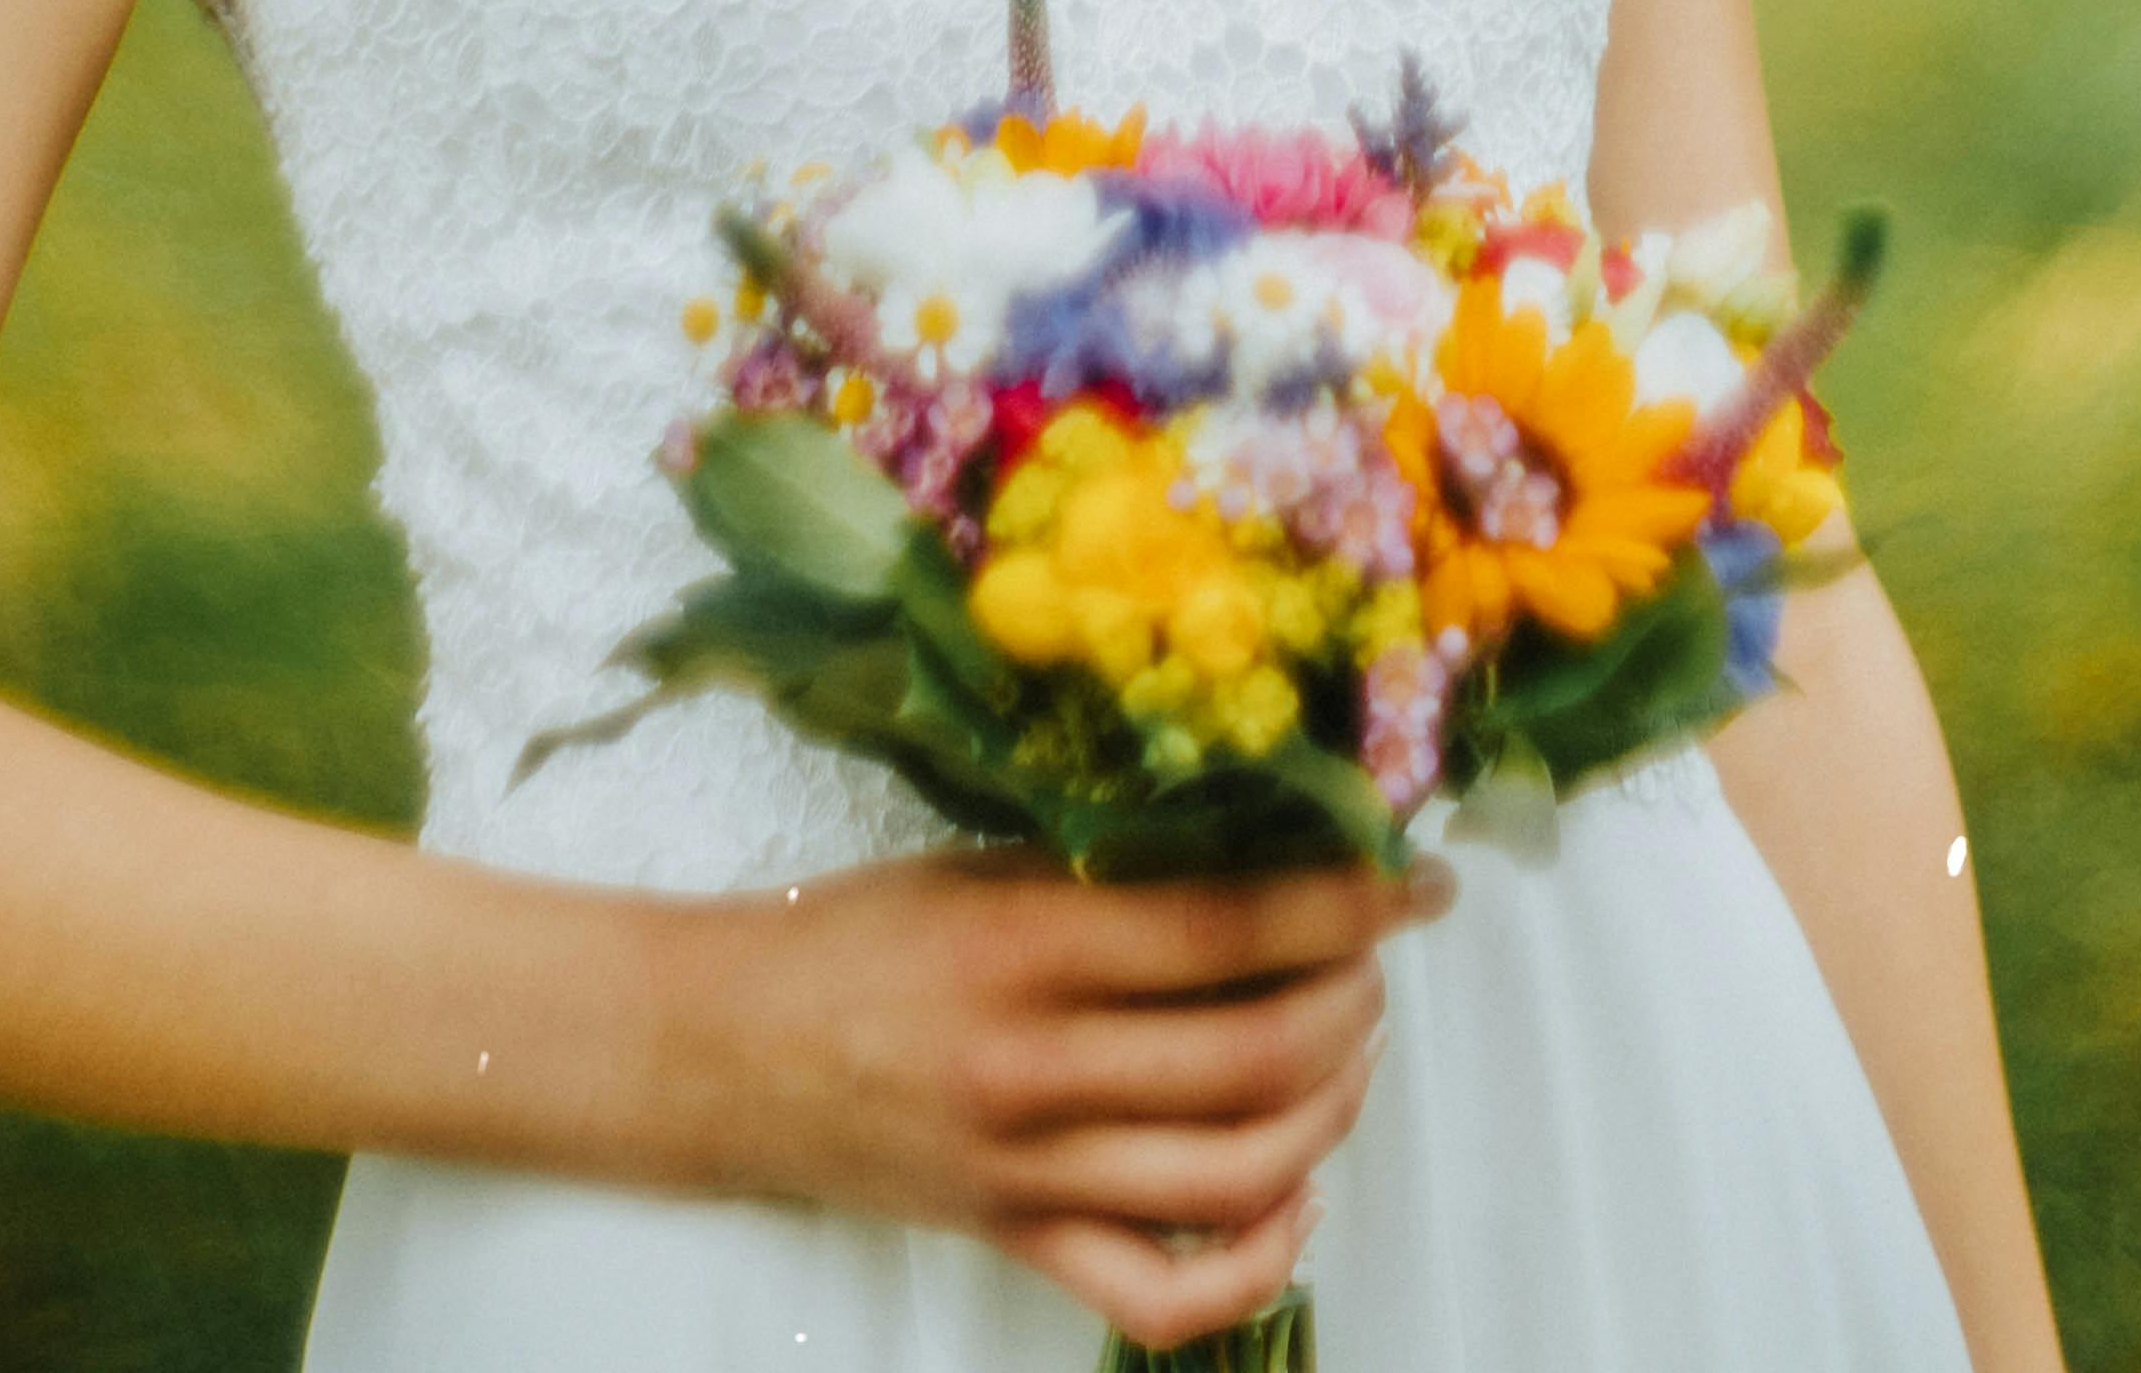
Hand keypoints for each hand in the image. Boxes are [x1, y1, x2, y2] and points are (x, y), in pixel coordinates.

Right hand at [668, 849, 1440, 1344]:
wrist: (726, 1050)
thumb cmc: (860, 935)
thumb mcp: (982, 864)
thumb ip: (1111, 866)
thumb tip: (1275, 842)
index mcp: (1024, 944)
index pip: (1228, 927)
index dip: (1345, 902)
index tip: (1413, 877)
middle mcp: (1033, 1068)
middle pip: (1252, 1058)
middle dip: (1351, 1006)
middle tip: (1375, 962)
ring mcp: (1027, 1173)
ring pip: (1234, 1176)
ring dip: (1327, 1113)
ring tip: (1348, 1054)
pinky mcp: (1016, 1242)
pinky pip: (1163, 1298)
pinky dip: (1257, 1261)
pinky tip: (1292, 1195)